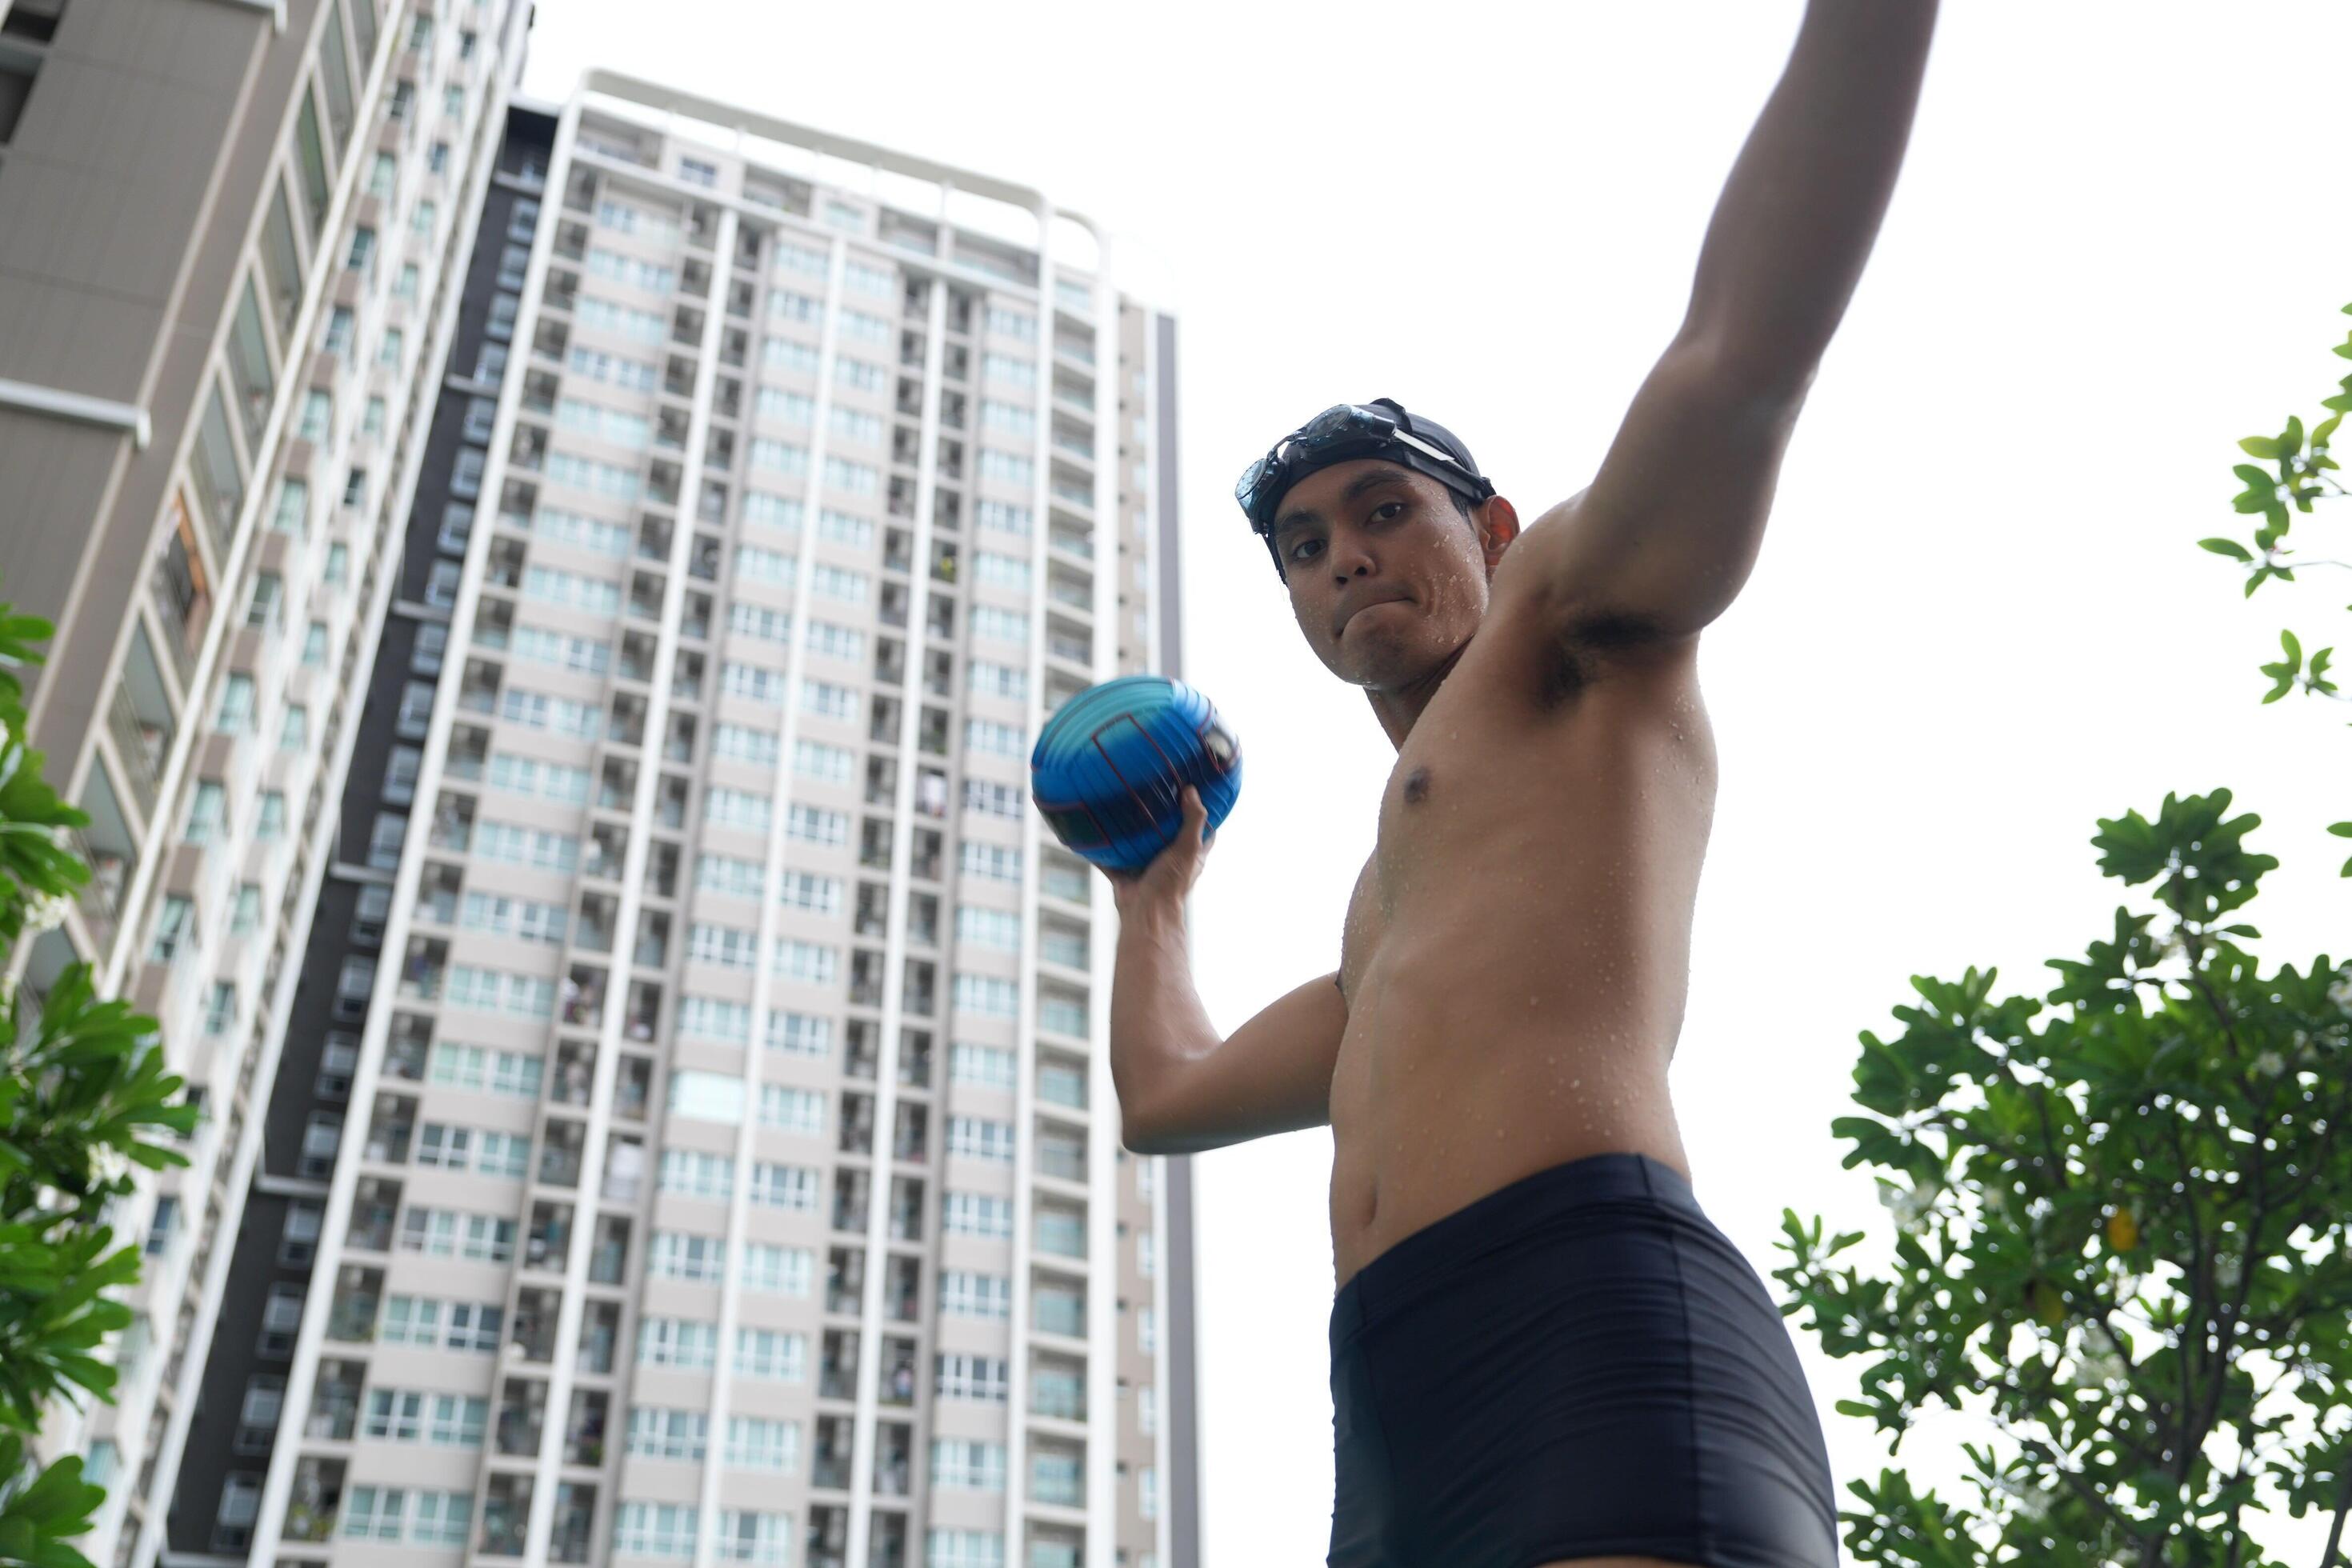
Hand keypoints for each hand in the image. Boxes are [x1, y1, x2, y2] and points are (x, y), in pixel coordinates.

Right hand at [1102, 786, 1213, 917]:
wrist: (1144, 912)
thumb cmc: (1171, 882)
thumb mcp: (1188, 847)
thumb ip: (1193, 820)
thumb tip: (1191, 790)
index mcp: (1189, 856)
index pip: (1202, 832)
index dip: (1201, 814)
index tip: (1193, 792)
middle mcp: (1169, 861)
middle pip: (1167, 834)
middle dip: (1161, 818)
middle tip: (1152, 791)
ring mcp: (1146, 868)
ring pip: (1138, 845)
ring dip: (1131, 831)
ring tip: (1123, 803)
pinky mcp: (1124, 874)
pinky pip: (1111, 859)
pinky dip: (1103, 848)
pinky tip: (1094, 829)